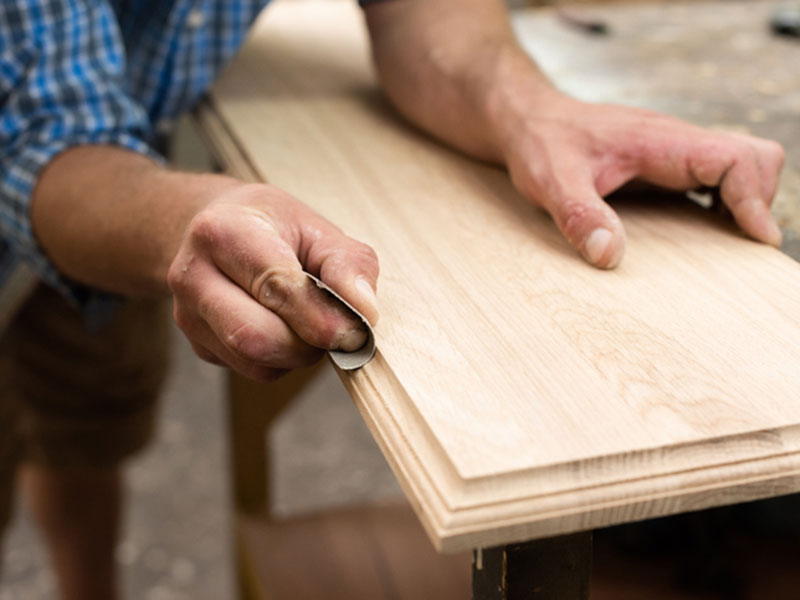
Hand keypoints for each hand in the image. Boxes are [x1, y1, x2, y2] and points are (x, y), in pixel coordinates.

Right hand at [167, 183, 378, 380]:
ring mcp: (189, 315)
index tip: (354, 332)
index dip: (320, 316)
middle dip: (307, 345)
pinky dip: (282, 360)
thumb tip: (364, 310)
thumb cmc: (272, 226)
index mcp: (223, 233)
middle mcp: (194, 275)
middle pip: (255, 336)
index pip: (275, 286)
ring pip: (254, 361)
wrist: (216, 230)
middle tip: (337, 331)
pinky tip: (287, 329)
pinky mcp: (199, 343)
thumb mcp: (315, 228)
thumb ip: (346, 264)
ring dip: (297, 355)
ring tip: (311, 324)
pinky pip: (252, 370)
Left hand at [500, 94, 784, 266]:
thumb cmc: (539, 142)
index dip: (755, 196)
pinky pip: (713, 177)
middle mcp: (675, 142)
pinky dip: (722, 202)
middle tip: (741, 245)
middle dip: (757, 199)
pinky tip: (701, 230)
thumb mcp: (550, 181)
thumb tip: (609, 256)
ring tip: (728, 244)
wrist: (528, 118)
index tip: (755, 237)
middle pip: (753, 158)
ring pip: (738, 166)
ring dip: (743, 202)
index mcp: (659, 141)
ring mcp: (672, 152)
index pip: (735, 157)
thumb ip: (579, 216)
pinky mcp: (663, 164)